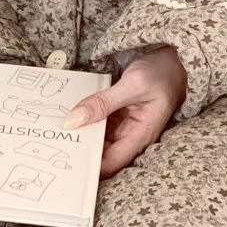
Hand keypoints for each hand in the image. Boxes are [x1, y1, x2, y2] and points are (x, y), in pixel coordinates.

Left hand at [63, 45, 187, 177]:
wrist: (175, 58)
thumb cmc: (163, 72)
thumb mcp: (132, 85)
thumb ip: (102, 103)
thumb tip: (72, 122)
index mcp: (140, 136)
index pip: (110, 164)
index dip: (88, 168)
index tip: (64, 164)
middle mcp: (131, 136)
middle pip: (100, 154)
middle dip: (78, 151)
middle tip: (51, 145)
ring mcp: (123, 126)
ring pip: (96, 138)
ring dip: (78, 135)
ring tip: (52, 132)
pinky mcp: (117, 115)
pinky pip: (97, 123)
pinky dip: (83, 120)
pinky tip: (66, 116)